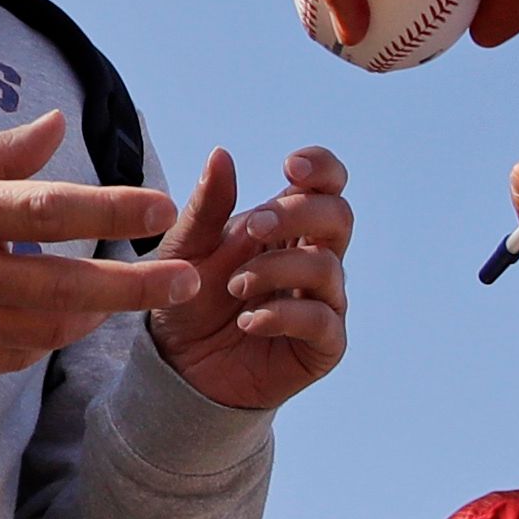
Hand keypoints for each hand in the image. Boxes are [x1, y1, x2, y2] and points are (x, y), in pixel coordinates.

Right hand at [0, 113, 198, 376]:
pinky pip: (5, 357)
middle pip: (64, 289)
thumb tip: (61, 129)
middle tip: (187, 283)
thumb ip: (0, 152)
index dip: (113, 210)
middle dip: (134, 288)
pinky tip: (60, 320)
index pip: (51, 211)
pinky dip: (40, 338)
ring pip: (41, 332)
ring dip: (91, 317)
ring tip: (124, 299)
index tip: (163, 205)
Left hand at [143, 146, 352, 409]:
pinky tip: (249, 321)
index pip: (328, 185)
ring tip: (236, 286)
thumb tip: (221, 154)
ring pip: (328, 267)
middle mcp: (315, 258)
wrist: (180, 365)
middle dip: (297, 214)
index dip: (322, 168)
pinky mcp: (322, 345)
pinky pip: (322, 321)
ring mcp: (322, 301)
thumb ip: (206, 205)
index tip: (289, 166)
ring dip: (277, 270)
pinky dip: (283, 316)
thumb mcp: (187, 248)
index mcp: (289, 226)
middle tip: (252, 228)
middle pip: (338, 217)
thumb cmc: (191, 297)